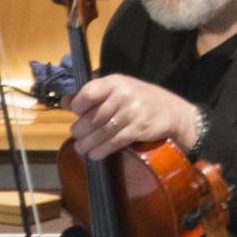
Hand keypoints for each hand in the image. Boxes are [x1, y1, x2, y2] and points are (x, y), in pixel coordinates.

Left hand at [66, 75, 199, 160]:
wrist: (171, 111)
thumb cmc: (139, 99)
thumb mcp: (117, 89)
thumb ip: (91, 94)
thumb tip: (65, 102)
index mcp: (115, 82)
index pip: (89, 93)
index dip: (79, 106)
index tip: (77, 113)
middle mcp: (123, 95)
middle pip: (93, 117)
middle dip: (81, 130)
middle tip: (77, 136)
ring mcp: (132, 112)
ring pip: (102, 132)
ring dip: (88, 143)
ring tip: (82, 148)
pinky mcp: (138, 128)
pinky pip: (114, 142)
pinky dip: (102, 150)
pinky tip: (96, 154)